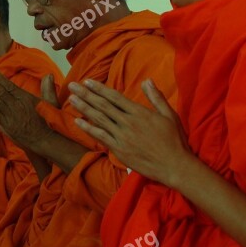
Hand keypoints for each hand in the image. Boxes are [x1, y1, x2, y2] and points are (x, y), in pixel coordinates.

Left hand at [0, 72, 54, 151]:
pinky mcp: (7, 126)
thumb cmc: (48, 121)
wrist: (45, 140)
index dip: (0, 79)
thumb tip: (49, 75)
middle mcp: (16, 105)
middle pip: (0, 92)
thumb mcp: (52, 102)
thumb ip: (48, 88)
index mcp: (26, 98)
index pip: (10, 86)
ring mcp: (10, 116)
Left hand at [68, 78, 191, 186]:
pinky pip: (101, 137)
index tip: (87, 82)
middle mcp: (128, 122)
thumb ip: (156, 97)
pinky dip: (88, 129)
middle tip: (72, 86)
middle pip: (103, 105)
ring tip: (71, 99)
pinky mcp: (119, 150)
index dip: (100, 89)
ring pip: (99, 119)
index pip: (115, 97)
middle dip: (86, 94)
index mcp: (140, 112)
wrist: (174, 166)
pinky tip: (78, 122)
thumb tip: (147, 80)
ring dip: (84, 108)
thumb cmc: (174, 140)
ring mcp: (122, 137)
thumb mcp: (169, 115)